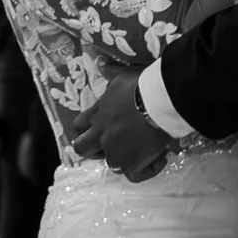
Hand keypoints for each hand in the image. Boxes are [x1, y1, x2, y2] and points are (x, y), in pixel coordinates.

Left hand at [77, 65, 171, 182]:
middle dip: (93, 150)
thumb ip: (110, 72)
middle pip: (82, 149)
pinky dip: (145, 170)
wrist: (158, 101)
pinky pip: (134, 176)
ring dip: (125, 159)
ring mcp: (115, 152)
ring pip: (111, 164)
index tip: (97, 128)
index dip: (85, 129)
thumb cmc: (140, 85)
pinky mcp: (132, 164)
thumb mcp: (123, 76)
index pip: (79, 126)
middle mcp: (101, 136)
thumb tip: (99, 61)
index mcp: (97, 115)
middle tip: (111, 146)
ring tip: (142, 150)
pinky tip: (158, 159)